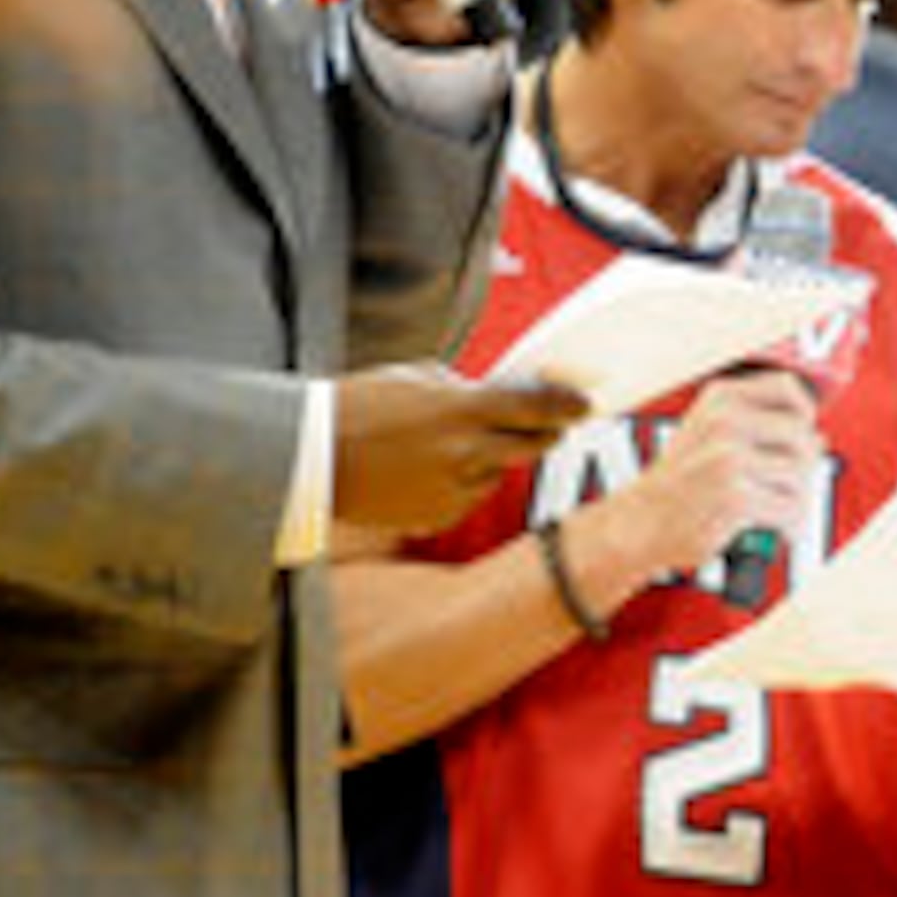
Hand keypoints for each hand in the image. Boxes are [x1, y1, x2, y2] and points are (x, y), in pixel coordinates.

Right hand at [333, 364, 588, 534]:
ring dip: (490, 459)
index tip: (585, 403)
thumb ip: (466, 390)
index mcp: (463, 410)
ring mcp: (454, 489)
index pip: (537, 407)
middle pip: (533, 446)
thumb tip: (502, 397)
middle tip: (549, 425)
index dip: (567, 405)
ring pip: (498, 473)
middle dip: (544, 434)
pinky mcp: (439, 517)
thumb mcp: (419, 379)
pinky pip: (468, 498)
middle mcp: (466, 453)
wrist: (312, 457)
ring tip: (448, 445)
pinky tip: (424, 471)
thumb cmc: (361, 405)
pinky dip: (460, 484)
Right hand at [589, 370, 820, 584]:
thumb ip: (757, 428)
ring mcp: (730, 459)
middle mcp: (725, 423)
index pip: (787, 388)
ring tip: (777, 509)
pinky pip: (790, 509)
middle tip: (788, 485)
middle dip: (805, 465)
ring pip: (800, 476)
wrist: (639, 522)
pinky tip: (775, 528)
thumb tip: (818, 438)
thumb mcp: (707, 434)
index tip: (803, 433)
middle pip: (802, 436)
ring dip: (796, 499)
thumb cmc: (679, 482)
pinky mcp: (736, 498)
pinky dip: (789, 525)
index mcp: (720, 400)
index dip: (805, 412)